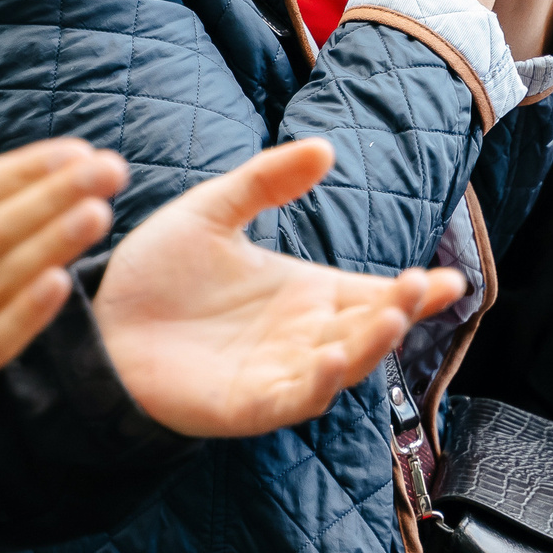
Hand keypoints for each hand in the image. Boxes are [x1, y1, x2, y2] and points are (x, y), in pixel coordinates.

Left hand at [93, 140, 467, 437]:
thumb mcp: (213, 212)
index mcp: (305, 293)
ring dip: (368, 345)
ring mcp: (278, 373)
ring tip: (389, 315)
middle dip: (399, 311)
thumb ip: (266, 182)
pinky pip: (292, 398)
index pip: (373, 292)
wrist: (99, 323)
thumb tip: (325, 147)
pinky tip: (330, 358)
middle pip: (367, 328)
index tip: (453, 278)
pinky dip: (317, 384)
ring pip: (341, 365)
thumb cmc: (158, 275)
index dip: (415, 291)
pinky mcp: (246, 405)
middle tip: (421, 286)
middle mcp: (302, 336)